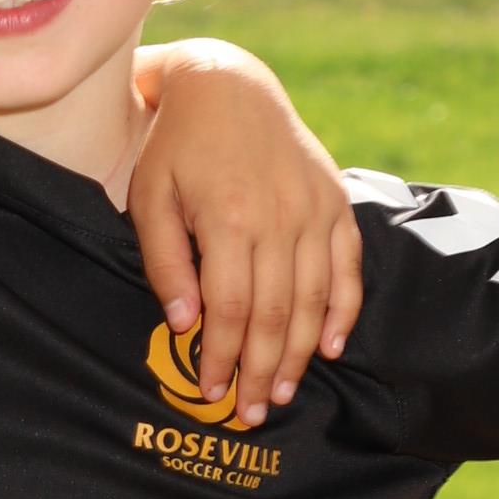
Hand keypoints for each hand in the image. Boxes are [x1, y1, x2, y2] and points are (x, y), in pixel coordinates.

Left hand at [125, 43, 363, 425]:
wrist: (228, 85)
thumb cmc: (175, 146)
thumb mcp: (150, 198)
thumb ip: (166, 263)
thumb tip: (184, 324)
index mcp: (230, 217)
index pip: (231, 310)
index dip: (223, 358)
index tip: (211, 393)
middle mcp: (281, 216)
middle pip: (276, 314)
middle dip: (264, 371)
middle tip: (252, 413)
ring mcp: (315, 209)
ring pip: (315, 300)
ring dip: (301, 354)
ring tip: (285, 393)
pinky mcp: (336, 202)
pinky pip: (349, 268)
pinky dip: (344, 311)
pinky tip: (330, 347)